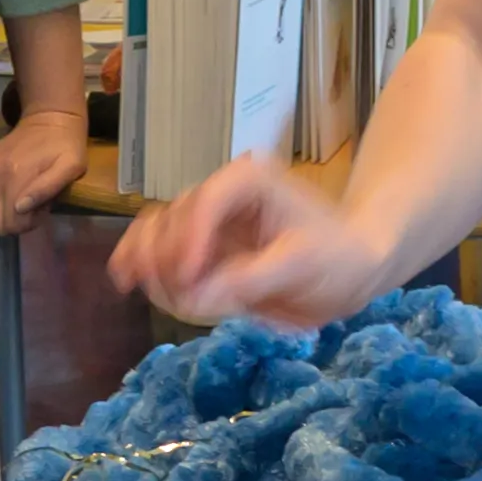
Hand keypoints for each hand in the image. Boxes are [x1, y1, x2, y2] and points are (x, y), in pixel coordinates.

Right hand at [0, 105, 91, 236]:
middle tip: (31, 210)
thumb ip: (47, 189)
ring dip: (2, 214)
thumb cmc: (66, 147)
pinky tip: (9, 195)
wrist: (48, 119)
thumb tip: (20, 208)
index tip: (39, 213)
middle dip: (14, 223)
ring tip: (20, 203)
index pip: (11, 222)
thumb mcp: (71, 168)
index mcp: (17, 175)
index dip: (26, 225)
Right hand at [112, 153, 390, 329]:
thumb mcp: (303, 265)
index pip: (201, 205)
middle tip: (184, 297)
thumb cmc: (339, 256)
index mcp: (245, 182)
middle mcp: (218, 195)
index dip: (187, 242)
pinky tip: (127, 281)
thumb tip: (195, 296)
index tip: (189, 281)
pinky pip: (159, 254)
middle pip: (168, 222)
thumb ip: (249, 279)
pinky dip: (144, 267)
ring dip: (155, 269)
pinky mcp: (201, 252)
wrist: (353, 268)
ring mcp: (206, 224)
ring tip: (173, 298)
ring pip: (156, 237)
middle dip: (167, 261)